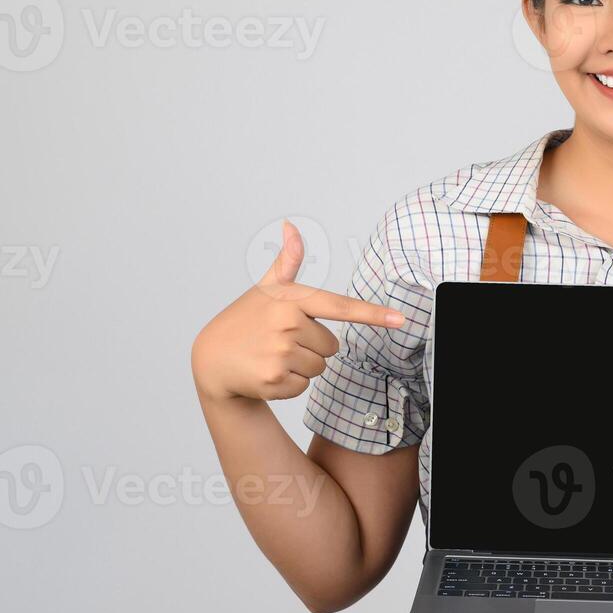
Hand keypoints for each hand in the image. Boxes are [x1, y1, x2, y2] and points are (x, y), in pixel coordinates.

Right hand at [191, 220, 405, 401]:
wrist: (212, 359)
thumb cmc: (245, 320)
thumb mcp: (266, 289)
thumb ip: (287, 260)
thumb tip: (292, 226)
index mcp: (291, 300)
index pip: (340, 307)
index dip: (373, 314)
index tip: (400, 319)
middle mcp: (287, 325)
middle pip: (332, 346)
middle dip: (311, 346)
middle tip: (281, 340)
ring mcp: (280, 354)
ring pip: (320, 367)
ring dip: (301, 366)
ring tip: (273, 355)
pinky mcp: (275, 381)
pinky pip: (305, 386)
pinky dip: (289, 384)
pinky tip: (268, 372)